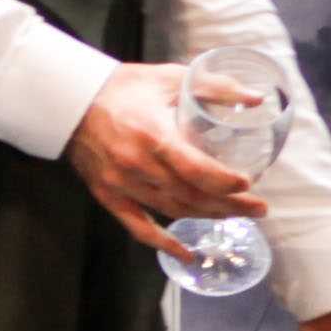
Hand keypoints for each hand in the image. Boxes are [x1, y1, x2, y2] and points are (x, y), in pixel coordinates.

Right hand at [65, 62, 258, 255]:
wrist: (71, 99)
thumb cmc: (124, 87)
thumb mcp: (171, 78)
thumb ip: (214, 87)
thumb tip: (255, 97)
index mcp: (152, 135)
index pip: (194, 170)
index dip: (223, 182)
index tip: (248, 184)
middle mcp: (136, 165)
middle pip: (190, 196)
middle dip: (229, 205)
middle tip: (259, 208)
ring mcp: (120, 184)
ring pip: (172, 210)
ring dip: (207, 217)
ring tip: (237, 216)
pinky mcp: (108, 195)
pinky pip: (138, 227)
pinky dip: (163, 243)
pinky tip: (186, 252)